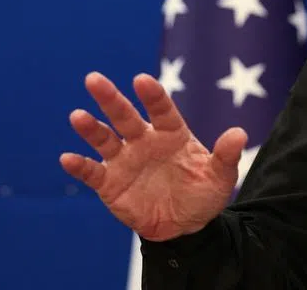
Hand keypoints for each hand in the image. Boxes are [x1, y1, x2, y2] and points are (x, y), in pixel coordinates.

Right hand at [59, 71, 247, 241]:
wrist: (184, 227)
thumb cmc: (203, 194)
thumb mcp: (220, 178)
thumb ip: (226, 156)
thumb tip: (239, 134)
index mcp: (171, 134)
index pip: (161, 110)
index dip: (152, 95)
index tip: (141, 80)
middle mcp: (144, 141)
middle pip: (125, 116)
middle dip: (110, 99)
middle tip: (93, 79)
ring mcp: (125, 160)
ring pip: (105, 139)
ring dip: (91, 128)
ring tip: (77, 116)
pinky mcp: (110, 183)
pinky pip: (92, 172)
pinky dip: (80, 166)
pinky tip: (67, 158)